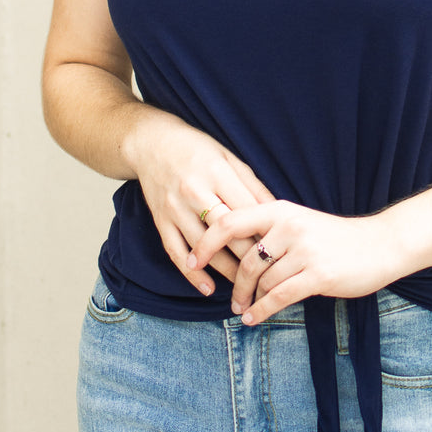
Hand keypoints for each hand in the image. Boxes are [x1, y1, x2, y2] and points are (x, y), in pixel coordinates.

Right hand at [123, 110, 274, 298]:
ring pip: (203, 246)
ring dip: (225, 270)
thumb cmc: (197, 150)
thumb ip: (253, 186)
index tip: (280, 250)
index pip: (245, 209)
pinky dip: (192, 273)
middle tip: (269, 275)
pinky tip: (208, 288)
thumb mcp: (229, 158)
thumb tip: (278, 212)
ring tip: (245, 286)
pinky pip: (176, 252)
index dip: (264, 232)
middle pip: (226, 231)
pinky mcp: (160, 220)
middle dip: (248, 256)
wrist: (151, 143)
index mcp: (216, 173)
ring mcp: (174, 208)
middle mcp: (193, 191)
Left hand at [188, 201, 403, 323]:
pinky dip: (262, 310)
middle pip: (245, 260)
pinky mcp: (318, 275)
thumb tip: (233, 253)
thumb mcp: (300, 223)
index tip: (192, 260)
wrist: (380, 245)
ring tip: (245, 311)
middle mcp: (290, 227)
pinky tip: (255, 318)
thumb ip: (270, 232)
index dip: (206, 242)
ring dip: (250, 300)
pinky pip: (279, 297)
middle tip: (232, 301)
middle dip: (234, 285)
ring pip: (262, 281)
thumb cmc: (336, 238)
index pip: (230, 221)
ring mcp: (305, 250)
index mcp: (280, 210)